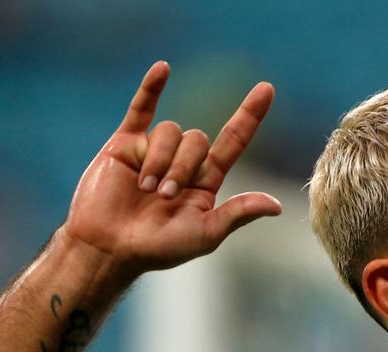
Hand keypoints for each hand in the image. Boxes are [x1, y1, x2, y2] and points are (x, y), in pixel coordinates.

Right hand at [58, 61, 281, 277]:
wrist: (109, 248)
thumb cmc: (159, 248)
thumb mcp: (206, 234)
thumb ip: (238, 213)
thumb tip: (278, 205)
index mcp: (206, 181)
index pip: (233, 141)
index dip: (249, 115)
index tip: (267, 88)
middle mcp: (182, 162)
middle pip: (197, 139)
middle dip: (182, 167)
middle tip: (163, 197)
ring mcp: (153, 150)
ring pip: (169, 132)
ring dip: (159, 160)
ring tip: (144, 189)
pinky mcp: (125, 144)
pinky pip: (141, 109)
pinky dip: (151, 88)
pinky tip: (163, 68)